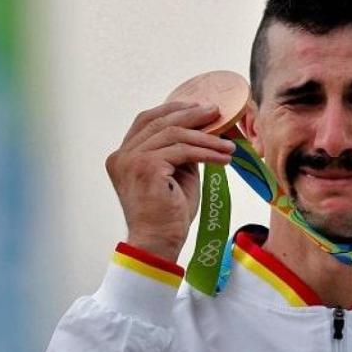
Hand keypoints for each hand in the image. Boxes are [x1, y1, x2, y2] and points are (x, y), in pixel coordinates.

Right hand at [106, 102, 234, 261]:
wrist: (158, 243)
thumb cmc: (168, 216)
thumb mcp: (175, 176)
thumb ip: (180, 153)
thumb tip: (202, 132)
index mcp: (123, 156)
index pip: (146, 121)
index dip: (172, 110)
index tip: (198, 108)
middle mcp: (122, 155)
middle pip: (160, 123)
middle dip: (192, 116)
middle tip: (217, 113)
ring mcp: (131, 160)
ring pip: (175, 135)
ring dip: (206, 138)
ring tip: (228, 145)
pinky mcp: (146, 167)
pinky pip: (183, 151)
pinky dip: (207, 152)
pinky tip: (224, 158)